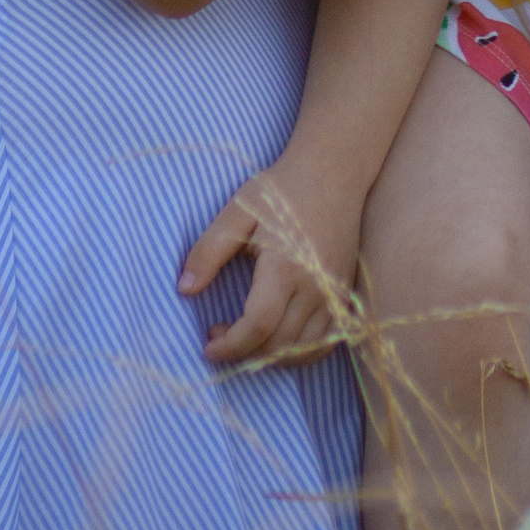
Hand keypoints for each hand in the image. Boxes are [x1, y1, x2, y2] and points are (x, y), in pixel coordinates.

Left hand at [178, 152, 365, 370]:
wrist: (332, 173)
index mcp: (285, 266)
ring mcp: (334, 292)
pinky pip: (327, 340)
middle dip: (244, 352)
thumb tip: (184, 289)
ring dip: (271, 356)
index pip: (259, 325)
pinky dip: (301, 352)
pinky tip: (279, 339)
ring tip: (245, 337)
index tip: (208, 346)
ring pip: (305, 349)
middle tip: (218, 334)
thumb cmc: (280, 191)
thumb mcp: (237, 213)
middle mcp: (315, 286)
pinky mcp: (344, 293)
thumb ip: (209, 251)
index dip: (231, 345)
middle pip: (280, 344)